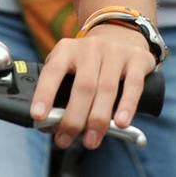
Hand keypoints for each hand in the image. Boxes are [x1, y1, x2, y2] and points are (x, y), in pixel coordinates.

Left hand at [30, 23, 155, 149]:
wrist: (120, 35)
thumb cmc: (88, 62)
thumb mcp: (69, 66)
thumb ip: (60, 91)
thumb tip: (49, 125)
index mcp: (67, 49)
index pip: (53, 71)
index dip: (44, 94)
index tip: (38, 116)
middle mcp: (90, 48)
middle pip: (83, 86)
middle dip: (73, 118)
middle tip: (66, 140)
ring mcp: (114, 52)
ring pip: (107, 89)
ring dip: (99, 119)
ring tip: (91, 141)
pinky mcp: (137, 59)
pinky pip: (133, 85)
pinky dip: (127, 106)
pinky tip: (121, 124)